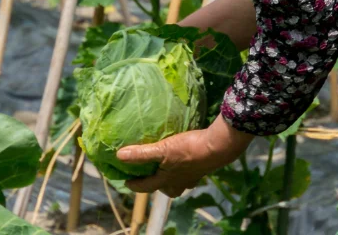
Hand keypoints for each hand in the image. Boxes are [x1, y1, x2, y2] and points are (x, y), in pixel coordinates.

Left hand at [118, 116, 253, 196]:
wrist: (218, 147)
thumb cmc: (189, 149)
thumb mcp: (163, 149)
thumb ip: (141, 154)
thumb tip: (119, 156)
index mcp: (167, 180)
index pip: (147, 187)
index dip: (135, 185)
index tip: (126, 182)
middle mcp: (180, 182)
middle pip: (167, 190)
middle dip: (158, 186)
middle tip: (151, 177)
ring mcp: (193, 177)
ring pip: (180, 184)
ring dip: (172, 179)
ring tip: (168, 169)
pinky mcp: (203, 169)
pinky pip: (191, 173)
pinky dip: (185, 170)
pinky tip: (186, 160)